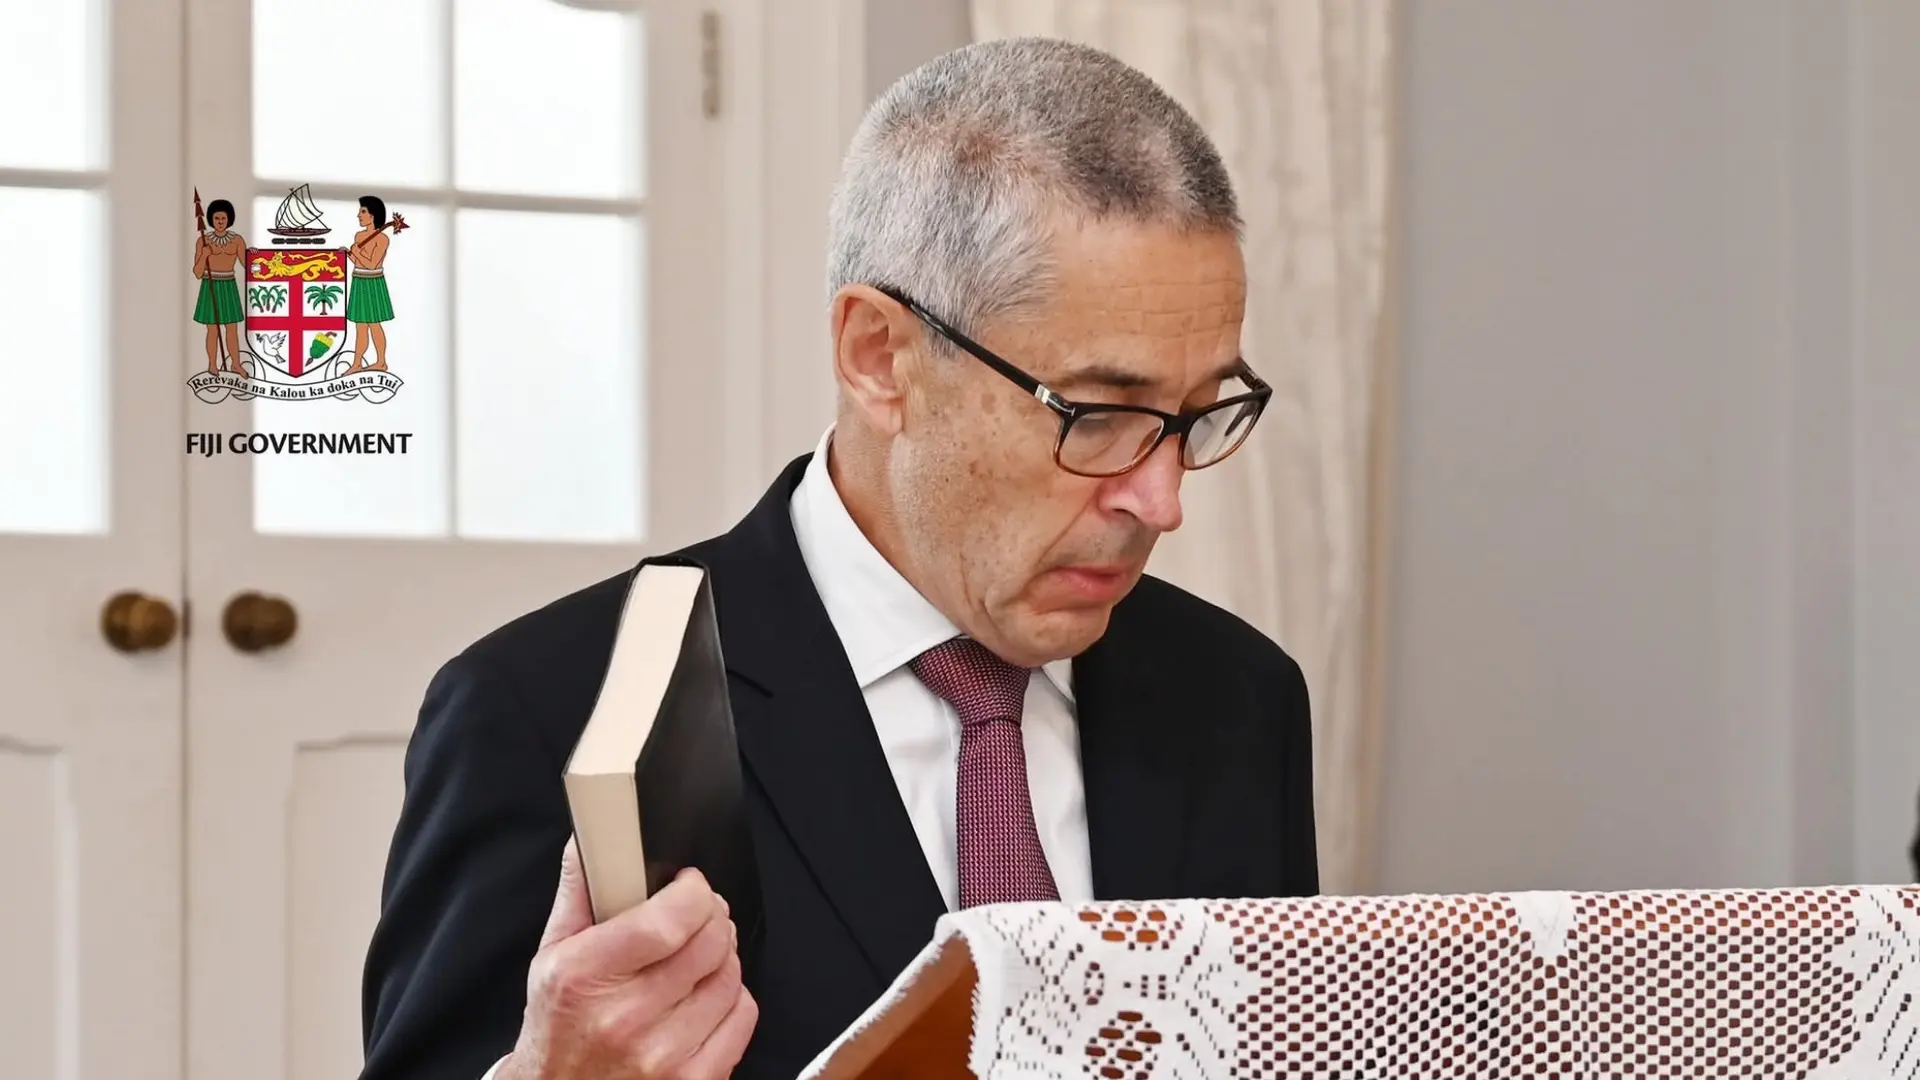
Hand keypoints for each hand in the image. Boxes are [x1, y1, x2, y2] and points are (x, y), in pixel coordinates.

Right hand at [497, 839, 756, 1079]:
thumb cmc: (558, 1026)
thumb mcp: (551, 955)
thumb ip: (579, 892)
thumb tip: (591, 838)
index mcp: (585, 977)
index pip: (668, 920)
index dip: (693, 892)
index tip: (689, 884)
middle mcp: (625, 1018)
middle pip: (709, 942)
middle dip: (711, 916)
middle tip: (697, 914)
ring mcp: (663, 1055)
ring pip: (731, 976)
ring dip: (722, 956)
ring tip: (697, 957)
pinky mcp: (694, 1079)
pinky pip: (743, 1016)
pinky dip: (732, 998)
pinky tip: (704, 996)